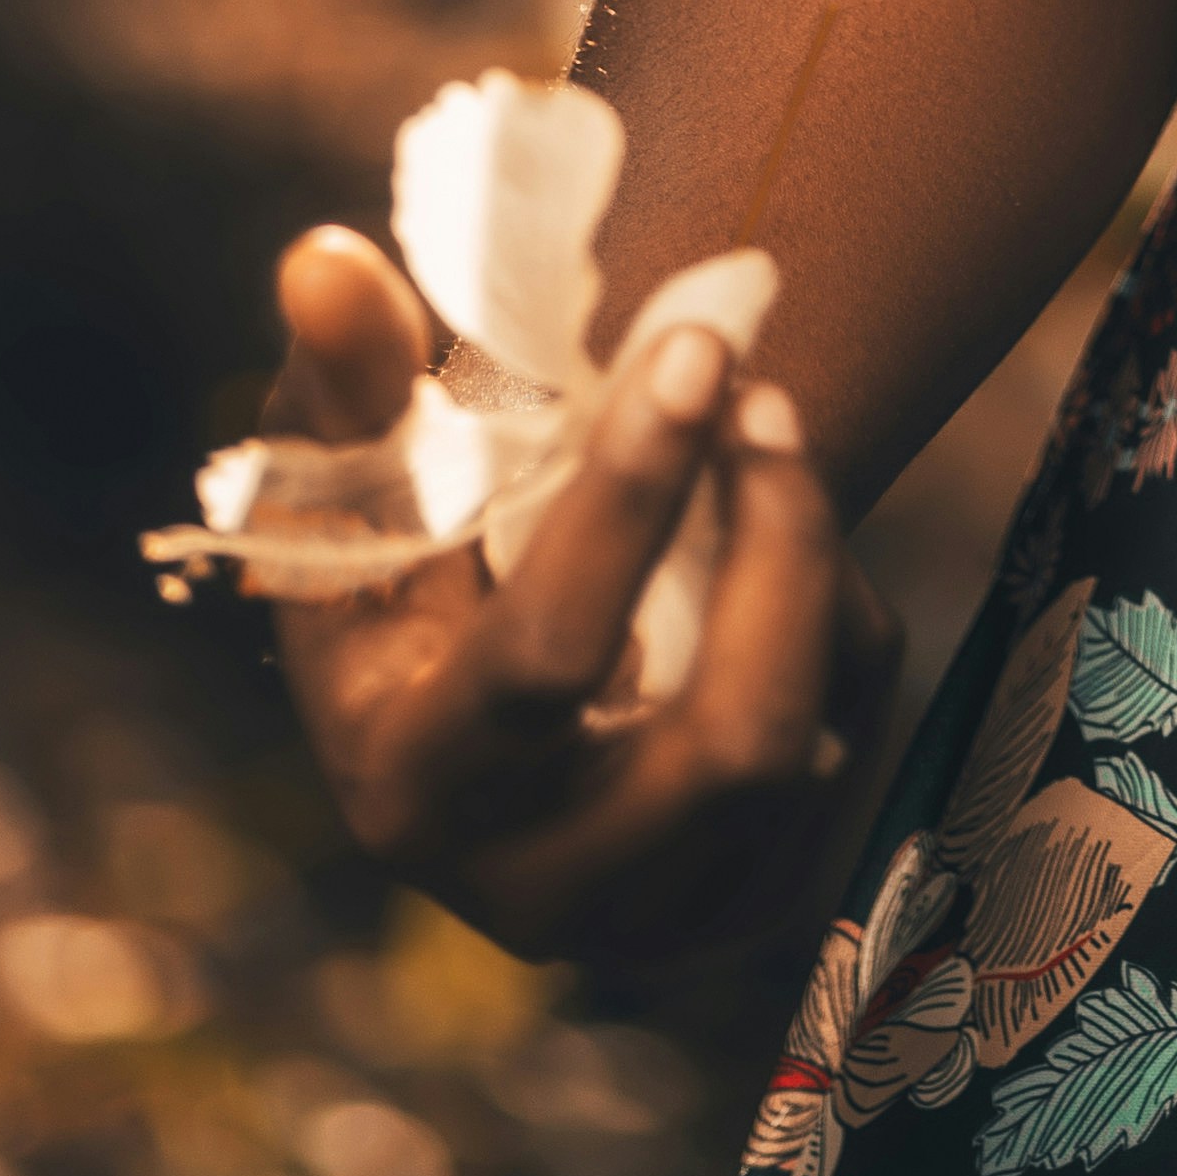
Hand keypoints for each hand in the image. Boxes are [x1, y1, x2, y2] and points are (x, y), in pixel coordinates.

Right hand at [262, 222, 900, 981]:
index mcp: (411, 789)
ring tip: (772, 434)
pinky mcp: (750, 901)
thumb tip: (324, 259)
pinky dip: (837, 618)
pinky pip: (851, 740)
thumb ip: (349, 377)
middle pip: (729, 743)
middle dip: (777, 539)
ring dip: (812, 561)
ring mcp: (656, 916)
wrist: (480, 717)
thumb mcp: (354, 494)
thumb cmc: (402, 574)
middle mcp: (534, 889)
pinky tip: (776, 541)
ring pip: (807, 745)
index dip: (632, 499)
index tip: (697, 346)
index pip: (547, 663)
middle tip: (762, 389)